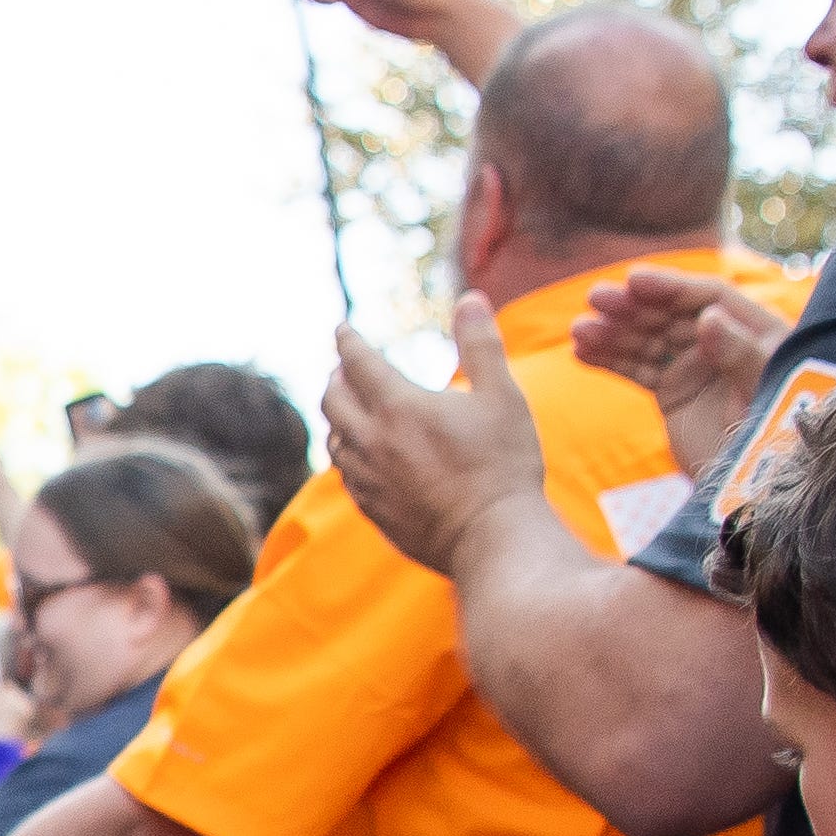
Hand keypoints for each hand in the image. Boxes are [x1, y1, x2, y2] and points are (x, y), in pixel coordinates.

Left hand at [324, 296, 549, 576]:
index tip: (342, 328)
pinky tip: (357, 456)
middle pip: (333, 399)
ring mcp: (368, 479)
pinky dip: (346, 455)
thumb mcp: (502, 396)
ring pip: (335, 439)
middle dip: (335, 377)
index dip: (348, 340)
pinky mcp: (373, 509)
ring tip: (347, 409)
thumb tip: (470, 298)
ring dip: (337, 417)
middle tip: (342, 368)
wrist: (492, 537)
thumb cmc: (503, 464)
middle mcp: (372, 441)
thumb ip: (481, 345)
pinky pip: (346, 475)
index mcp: (399, 406)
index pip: (357, 361)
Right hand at [572, 267, 790, 474]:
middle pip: (671, 315)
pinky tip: (581, 352)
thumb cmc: (775, 439)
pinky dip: (610, 360)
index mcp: (755, 332)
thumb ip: (740, 354)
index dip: (670, 286)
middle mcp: (723, 342)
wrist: (756, 490)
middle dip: (632, 306)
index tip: (633, 280)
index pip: (708, 297)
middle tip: (595, 299)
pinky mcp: (674, 392)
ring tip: (579, 331)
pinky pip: (638, 369)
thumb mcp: (765, 394)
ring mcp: (696, 367)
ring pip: (649, 341)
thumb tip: (708, 316)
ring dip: (612, 332)